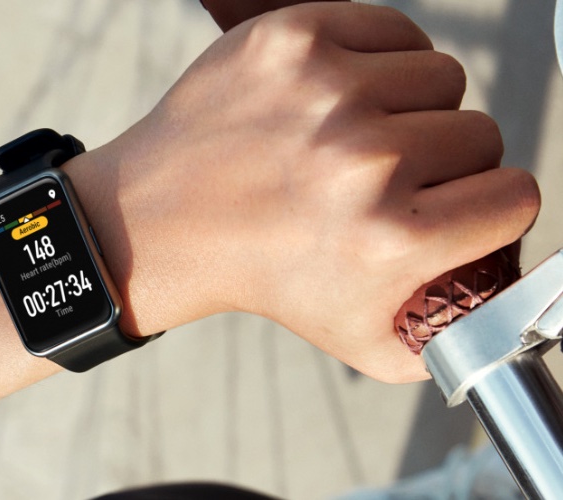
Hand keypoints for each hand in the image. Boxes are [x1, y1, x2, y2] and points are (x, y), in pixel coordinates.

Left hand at [67, 2, 539, 382]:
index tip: (455, 208)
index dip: (489, 206)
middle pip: (482, 134)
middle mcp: (362, 161)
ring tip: (358, 139)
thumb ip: (449, 336)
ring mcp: (324, 91)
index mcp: (389, 238)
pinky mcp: (292, 39)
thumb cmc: (260, 273)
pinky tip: (341, 98)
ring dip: (413, 108)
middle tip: (389, 180)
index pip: (514, 196)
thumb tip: (507, 303)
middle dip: (447, 161)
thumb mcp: (360, 339)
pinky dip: (380, 59)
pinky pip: (394, 30)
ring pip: (442, 77)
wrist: (162, 221)